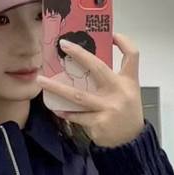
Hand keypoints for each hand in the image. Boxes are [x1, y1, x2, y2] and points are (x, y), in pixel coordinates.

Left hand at [36, 32, 144, 147]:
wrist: (130, 140)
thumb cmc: (126, 111)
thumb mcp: (129, 90)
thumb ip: (115, 75)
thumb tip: (89, 61)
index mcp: (128, 81)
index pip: (132, 55)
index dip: (124, 42)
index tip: (112, 34)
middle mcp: (119, 92)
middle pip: (98, 68)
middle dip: (80, 54)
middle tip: (63, 45)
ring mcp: (108, 108)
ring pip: (78, 96)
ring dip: (57, 88)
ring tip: (41, 81)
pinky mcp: (98, 123)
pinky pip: (77, 115)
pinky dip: (66, 112)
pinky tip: (56, 109)